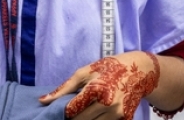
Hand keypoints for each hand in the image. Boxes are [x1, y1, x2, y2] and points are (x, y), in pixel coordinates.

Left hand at [40, 51, 160, 119]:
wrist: (141, 71)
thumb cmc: (110, 68)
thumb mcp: (85, 72)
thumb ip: (64, 88)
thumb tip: (43, 101)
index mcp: (96, 90)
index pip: (71, 110)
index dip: (64, 112)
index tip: (63, 109)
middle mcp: (108, 104)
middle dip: (74, 117)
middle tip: (74, 109)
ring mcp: (117, 114)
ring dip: (86, 119)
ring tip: (87, 108)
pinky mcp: (124, 119)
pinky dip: (98, 119)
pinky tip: (97, 111)